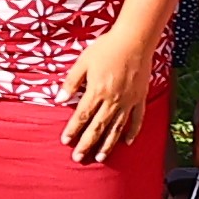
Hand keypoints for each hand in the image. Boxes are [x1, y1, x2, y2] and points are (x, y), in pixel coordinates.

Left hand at [62, 15, 164, 163]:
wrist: (134, 40)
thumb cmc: (106, 48)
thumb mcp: (83, 62)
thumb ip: (71, 82)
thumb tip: (58, 99)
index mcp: (97, 91)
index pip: (81, 116)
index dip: (73, 130)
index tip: (65, 141)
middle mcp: (113, 100)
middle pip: (98, 127)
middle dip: (87, 143)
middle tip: (78, 158)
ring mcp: (128, 101)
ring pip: (117, 128)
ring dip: (108, 144)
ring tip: (100, 157)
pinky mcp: (140, 98)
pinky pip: (136, 119)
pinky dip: (132, 132)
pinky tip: (126, 143)